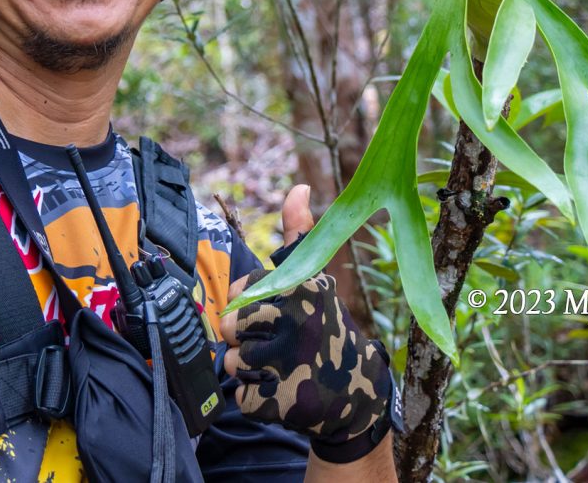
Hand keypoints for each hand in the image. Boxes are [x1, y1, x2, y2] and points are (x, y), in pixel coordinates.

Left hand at [220, 185, 395, 457]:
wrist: (357, 390)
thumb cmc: (326, 325)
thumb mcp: (315, 277)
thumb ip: (299, 234)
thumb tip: (297, 187)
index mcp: (298, 287)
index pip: (240, 295)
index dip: (252, 308)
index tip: (278, 315)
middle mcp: (294, 321)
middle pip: (230, 328)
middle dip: (247, 341)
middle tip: (280, 346)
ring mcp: (288, 363)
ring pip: (232, 363)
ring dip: (251, 371)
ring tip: (284, 368)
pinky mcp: (281, 401)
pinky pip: (241, 398)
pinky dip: (256, 400)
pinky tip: (284, 392)